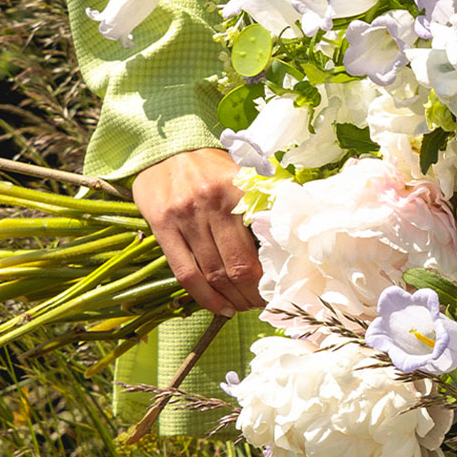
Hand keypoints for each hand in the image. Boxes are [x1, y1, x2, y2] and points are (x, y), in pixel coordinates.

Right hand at [132, 148, 264, 316]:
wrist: (164, 148)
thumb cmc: (213, 168)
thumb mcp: (244, 174)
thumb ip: (266, 202)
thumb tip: (294, 239)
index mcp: (240, 188)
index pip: (263, 244)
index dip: (273, 275)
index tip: (280, 290)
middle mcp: (211, 202)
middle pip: (238, 266)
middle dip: (254, 295)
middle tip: (262, 304)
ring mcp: (184, 216)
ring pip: (213, 274)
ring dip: (232, 299)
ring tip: (244, 307)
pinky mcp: (162, 227)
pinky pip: (185, 274)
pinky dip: (205, 298)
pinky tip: (220, 308)